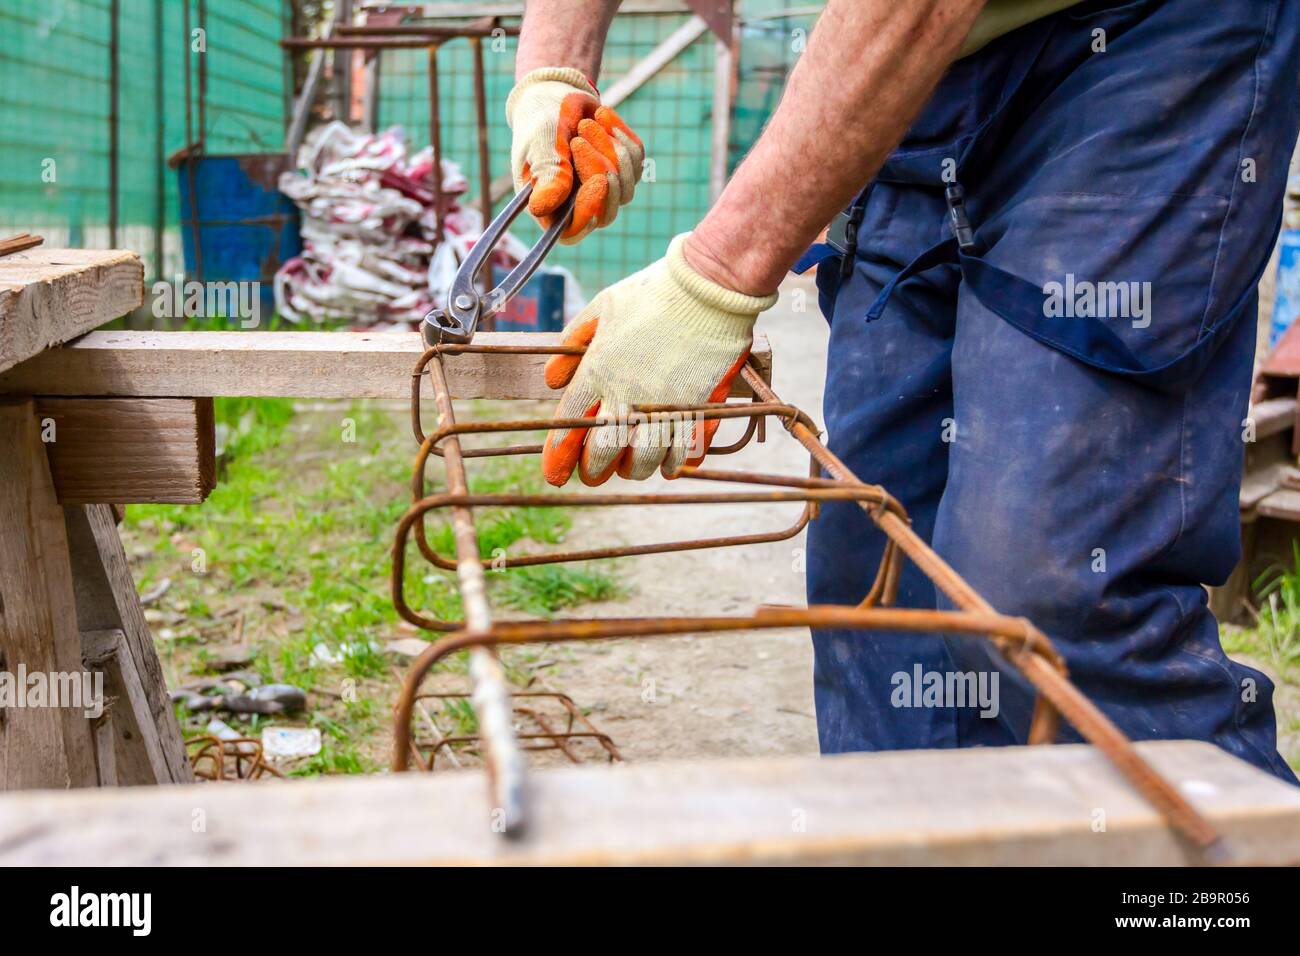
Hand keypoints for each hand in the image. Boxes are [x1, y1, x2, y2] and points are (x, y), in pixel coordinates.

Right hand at [506, 68, 643, 243]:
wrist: (556, 97)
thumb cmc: (540, 123)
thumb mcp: (541, 145)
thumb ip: (546, 175)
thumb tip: (541, 209)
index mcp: (552, 208)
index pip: (573, 231)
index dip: (590, 211)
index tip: (599, 179)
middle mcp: (578, 206)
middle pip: (606, 213)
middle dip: (601, 170)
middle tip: (581, 137)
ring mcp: (604, 191)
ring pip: (626, 188)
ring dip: (611, 149)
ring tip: (588, 123)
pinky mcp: (624, 170)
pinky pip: (637, 160)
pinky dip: (621, 134)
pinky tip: (602, 116)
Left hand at [541, 234, 778, 485]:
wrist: (708, 287)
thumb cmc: (652, 292)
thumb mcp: (602, 307)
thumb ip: (573, 342)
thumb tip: (552, 379)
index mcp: (598, 370)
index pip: (569, 425)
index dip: (558, 455)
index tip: (554, 473)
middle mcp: (628, 394)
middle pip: (602, 452)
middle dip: (593, 470)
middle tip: (592, 474)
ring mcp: (664, 405)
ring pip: (642, 460)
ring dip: (632, 470)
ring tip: (629, 468)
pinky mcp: (696, 408)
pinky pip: (682, 452)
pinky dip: (672, 463)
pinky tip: (667, 464)